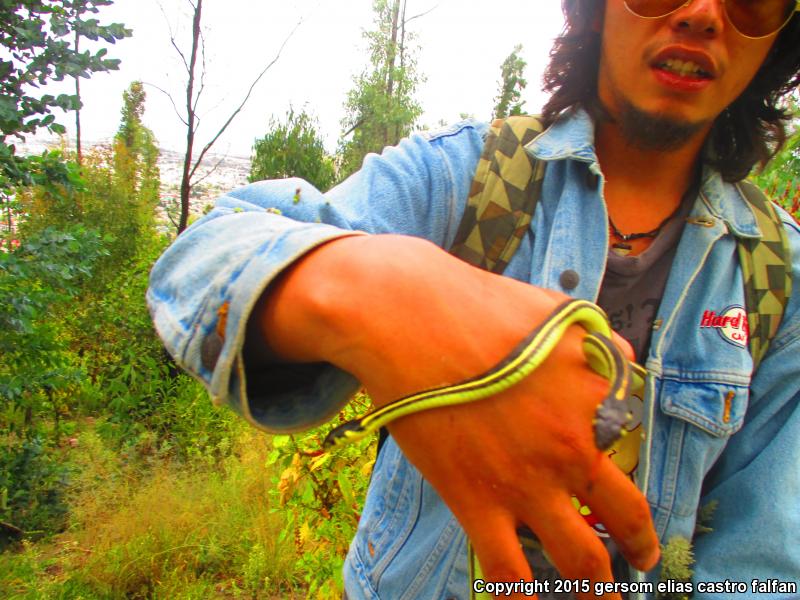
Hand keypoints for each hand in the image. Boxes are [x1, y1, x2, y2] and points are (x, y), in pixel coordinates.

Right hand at [259, 234, 659, 598]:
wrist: (410, 321)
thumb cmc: (479, 307)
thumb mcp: (556, 312)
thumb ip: (597, 343)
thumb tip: (624, 365)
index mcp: (596, 398)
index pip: (634, 441)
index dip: (629, 456)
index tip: (623, 473)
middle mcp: (572, 450)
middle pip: (626, 515)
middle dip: (641, 546)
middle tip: (644, 560)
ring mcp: (525, 482)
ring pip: (580, 561)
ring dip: (597, 593)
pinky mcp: (475, 501)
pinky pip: (506, 573)